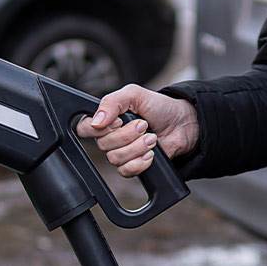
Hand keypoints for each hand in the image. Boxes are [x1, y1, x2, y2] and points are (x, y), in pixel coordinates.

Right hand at [75, 84, 198, 176]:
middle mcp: (111, 137)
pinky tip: (151, 153)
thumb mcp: (134, 94)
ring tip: (151, 137)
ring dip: (137, 147)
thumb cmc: (159, 107)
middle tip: (144, 125)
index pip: (83, 128)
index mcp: (106, 119)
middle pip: (103, 145)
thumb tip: (96, 121)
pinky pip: (126, 171)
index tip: (117, 121)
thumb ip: (112, 102)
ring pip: (115, 158)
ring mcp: (122, 152)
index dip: (97, 128)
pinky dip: (141, 162)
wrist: (183, 123)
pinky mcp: (134, 165)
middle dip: (127, 134)